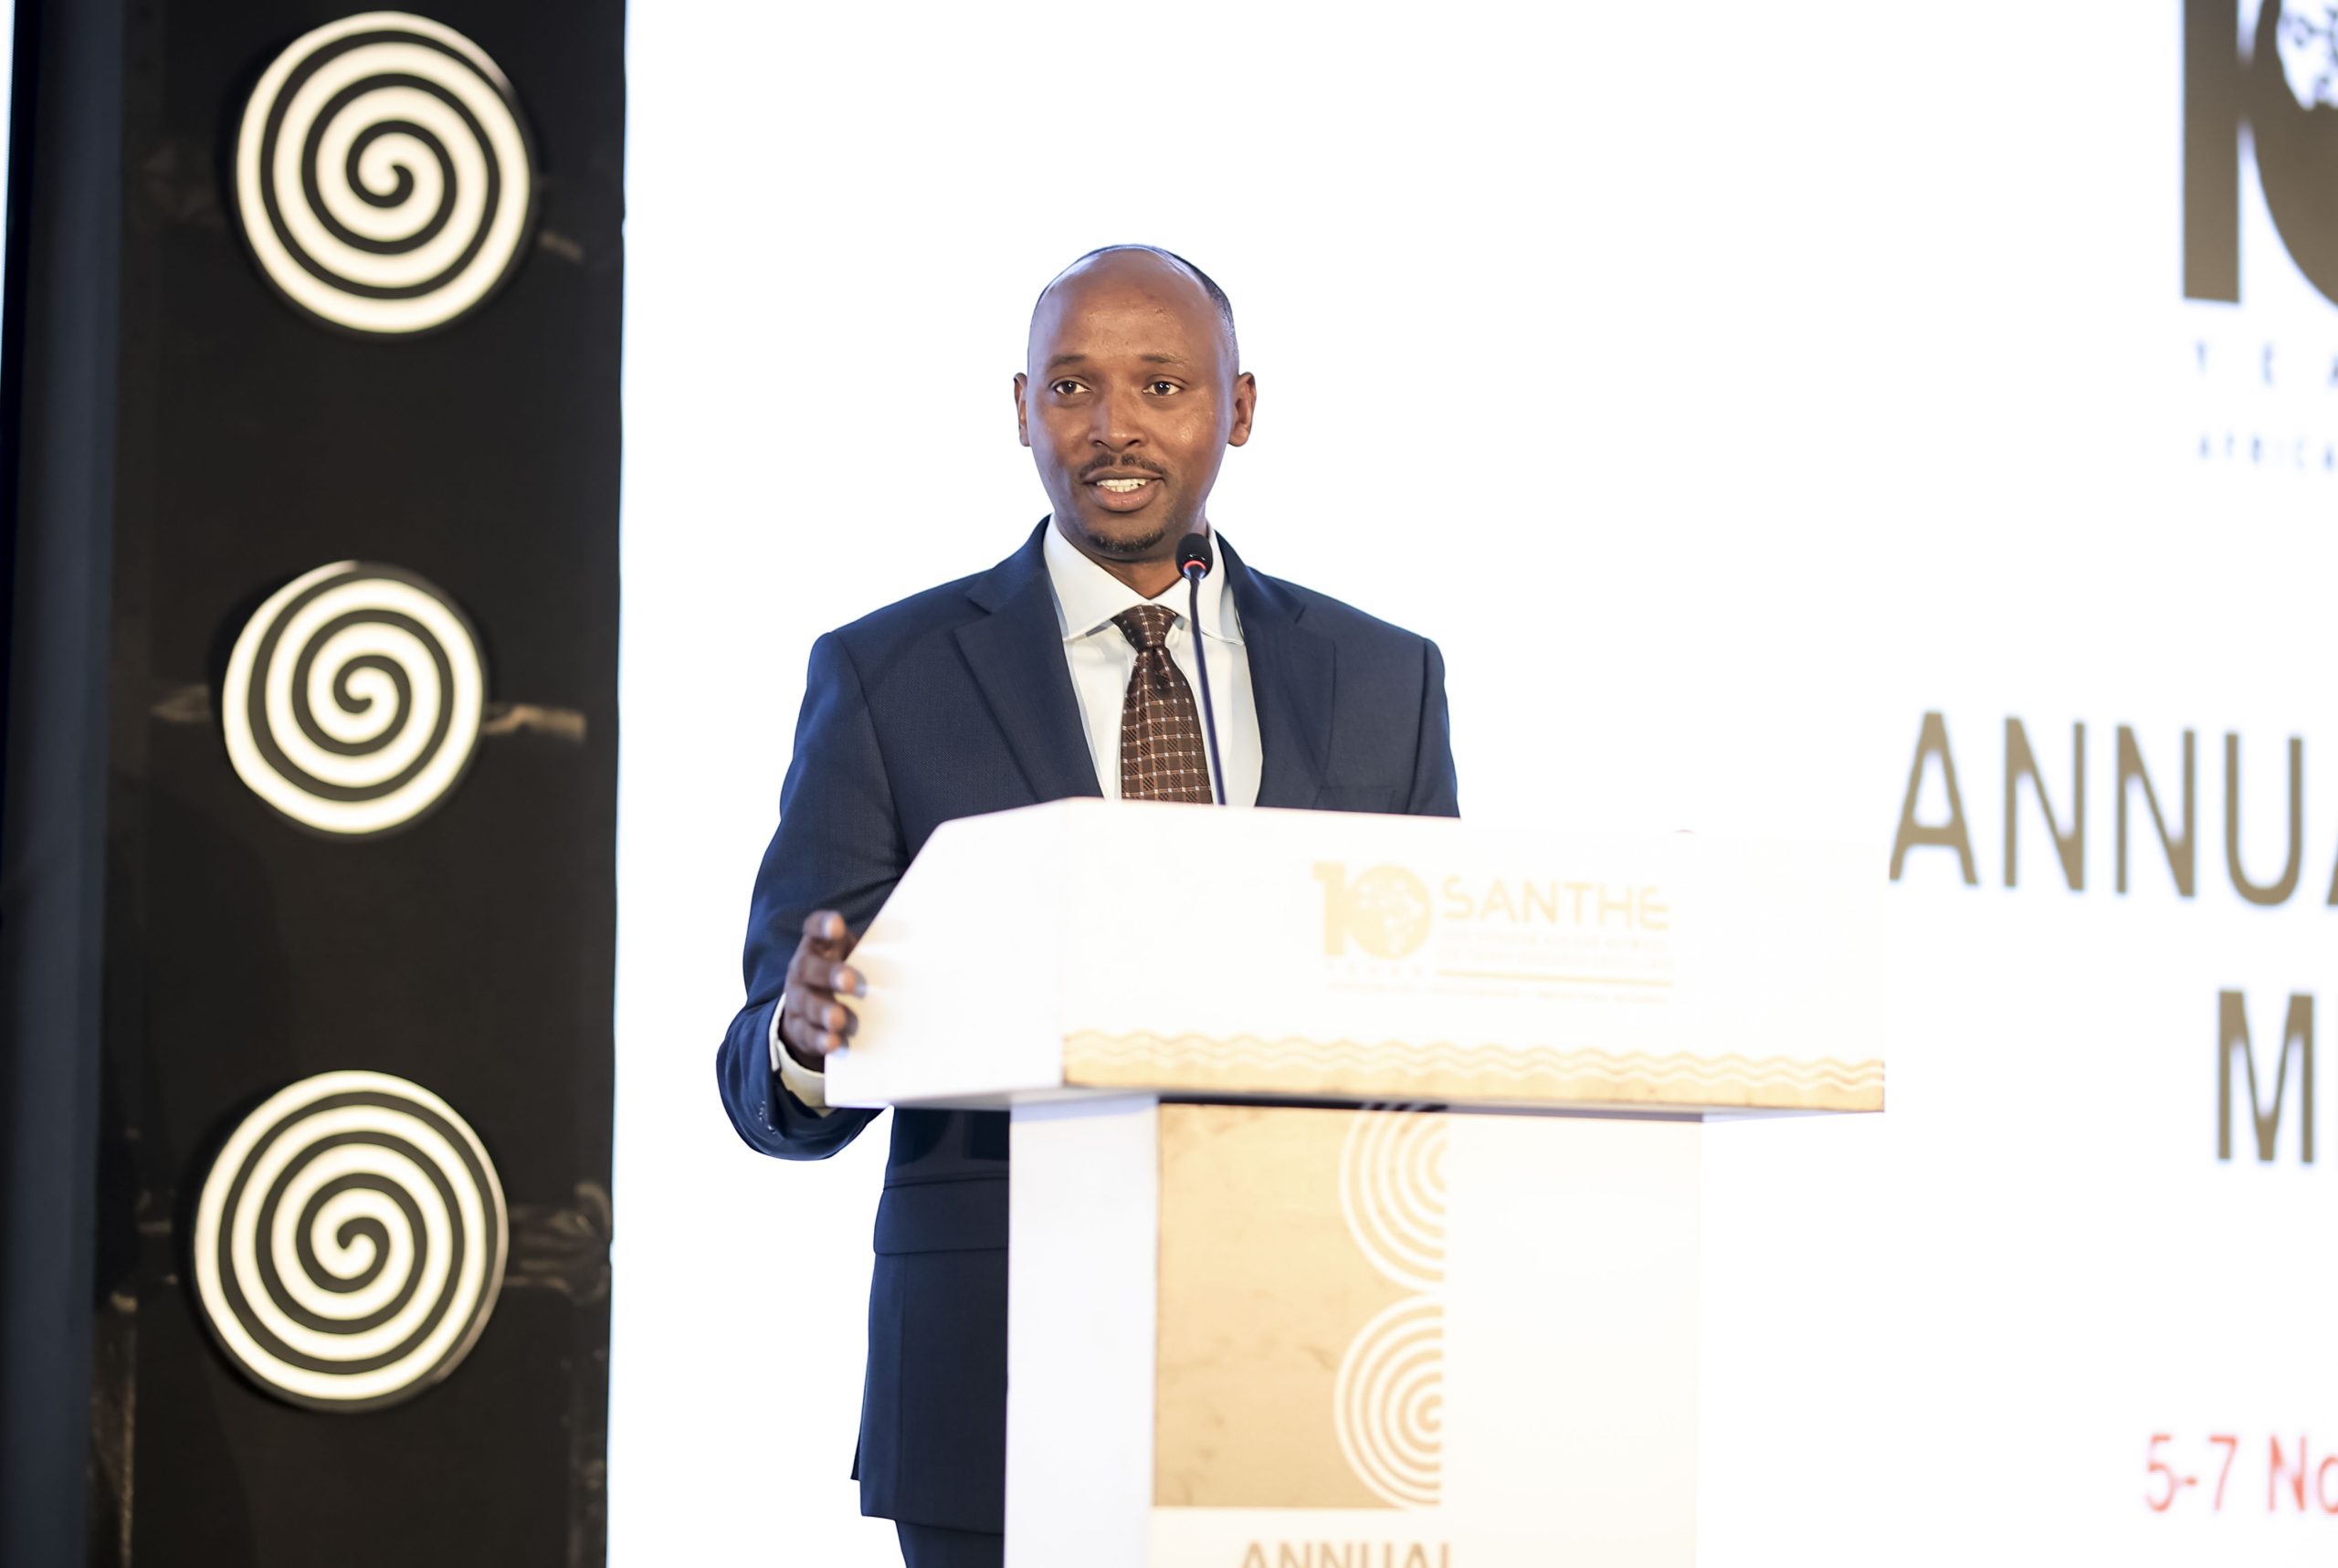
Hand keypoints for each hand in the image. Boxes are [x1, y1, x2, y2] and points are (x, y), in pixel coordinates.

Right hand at [779, 910, 863, 1071]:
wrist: (812, 1008)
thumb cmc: (845, 973)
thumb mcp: (855, 955)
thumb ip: (874, 948)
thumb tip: (910, 934)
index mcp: (818, 945)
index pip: (813, 928)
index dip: (823, 925)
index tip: (838, 926)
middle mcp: (802, 969)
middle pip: (808, 968)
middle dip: (828, 974)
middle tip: (850, 982)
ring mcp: (797, 998)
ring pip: (806, 1003)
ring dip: (824, 1011)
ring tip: (840, 1019)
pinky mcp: (798, 1027)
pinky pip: (806, 1033)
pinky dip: (820, 1039)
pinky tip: (834, 1042)